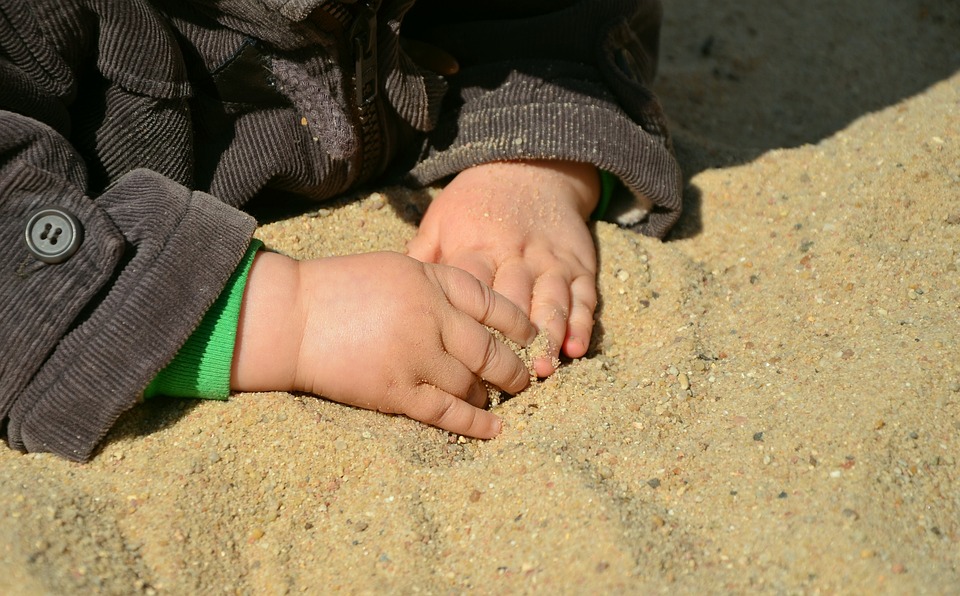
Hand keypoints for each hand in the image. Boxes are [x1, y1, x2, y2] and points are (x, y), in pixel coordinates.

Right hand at [230, 250, 536, 437]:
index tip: (532, 337)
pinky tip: (493, 429)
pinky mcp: (396, 392)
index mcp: (431, 281)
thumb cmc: (338, 289)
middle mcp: (431, 317)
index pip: (492, 303)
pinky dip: (475, 423)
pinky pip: (447, 413)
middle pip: (490, 349)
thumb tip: (475, 311)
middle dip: (514, 369)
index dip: (519, 324)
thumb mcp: (396, 269)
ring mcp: (416, 356)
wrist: (290, 318)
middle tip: (526, 380)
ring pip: (472, 383)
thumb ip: (436, 286)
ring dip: (489, 395)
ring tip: (498, 400)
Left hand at [407, 160, 599, 376]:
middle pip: (513, 300)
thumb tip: (393, 290)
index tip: (458, 356)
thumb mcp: (442, 218)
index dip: (466, 322)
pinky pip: (583, 296)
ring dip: (549, 336)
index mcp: (476, 245)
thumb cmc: (475, 203)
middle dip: (511, 339)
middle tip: (507, 375)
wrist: (530, 168)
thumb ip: (423, 255)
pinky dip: (582, 323)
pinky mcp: (578, 264)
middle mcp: (515, 254)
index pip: (471, 288)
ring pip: (551, 301)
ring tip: (543, 367)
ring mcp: (550, 260)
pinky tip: (577, 348)